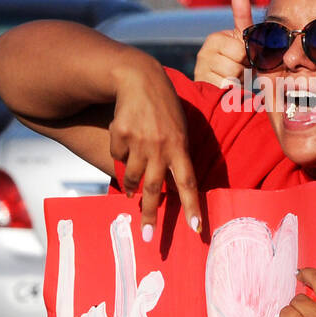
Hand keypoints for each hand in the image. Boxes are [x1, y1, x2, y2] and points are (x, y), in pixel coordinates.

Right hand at [108, 58, 202, 237]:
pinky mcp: (120, 137)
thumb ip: (177, 155)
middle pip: (156, 190)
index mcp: (180, 147)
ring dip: (133, 187)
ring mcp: (139, 143)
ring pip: (133, 178)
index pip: (188, 183)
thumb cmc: (165, 108)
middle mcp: (160, 148)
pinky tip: (126, 141)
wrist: (139, 79)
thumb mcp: (180, 129)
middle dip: (151, 216)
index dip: (192, 207)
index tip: (196, 229)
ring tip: (132, 192)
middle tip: (148, 237)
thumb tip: (171, 186)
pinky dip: (122, 155)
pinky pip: (119, 157)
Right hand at [193, 0, 251, 86]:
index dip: (248, 57)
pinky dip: (230, 91)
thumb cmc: (238, 61)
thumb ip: (242, 16)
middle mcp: (204, 54)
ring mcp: (201, 73)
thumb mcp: (243, 39)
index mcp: (214, 39)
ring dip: (237, 81)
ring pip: (231, 78)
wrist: (227, 88)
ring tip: (233, 78)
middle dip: (243, 70)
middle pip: (236, 64)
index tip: (244, 58)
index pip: (240, 49)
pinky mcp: (202, 89)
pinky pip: (224, 90)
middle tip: (239, 70)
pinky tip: (227, 88)